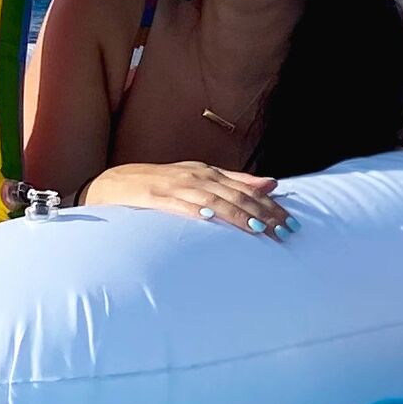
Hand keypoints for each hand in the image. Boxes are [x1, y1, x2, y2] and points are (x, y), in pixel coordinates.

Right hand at [84, 158, 291, 237]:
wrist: (112, 184)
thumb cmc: (159, 183)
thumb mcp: (198, 178)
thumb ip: (235, 181)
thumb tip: (273, 183)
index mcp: (207, 173)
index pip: (246, 189)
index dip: (270, 205)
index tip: (290, 222)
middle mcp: (195, 176)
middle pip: (235, 194)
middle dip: (262, 213)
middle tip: (284, 231)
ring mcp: (175, 186)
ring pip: (213, 200)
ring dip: (237, 214)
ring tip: (258, 230)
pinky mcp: (154, 197)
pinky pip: (178, 204)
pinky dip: (196, 209)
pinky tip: (210, 217)